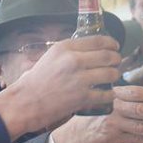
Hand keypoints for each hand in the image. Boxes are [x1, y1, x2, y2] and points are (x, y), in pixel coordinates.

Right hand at [0, 37, 120, 139]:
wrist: (25, 103)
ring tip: (113, 77)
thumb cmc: (36, 81)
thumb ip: (69, 51)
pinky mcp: (82, 97)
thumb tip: (90, 48)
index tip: (115, 47)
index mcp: (65, 47)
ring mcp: (79, 79)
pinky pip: (106, 93)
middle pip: (108, 56)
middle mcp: (73, 60)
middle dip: (117, 59)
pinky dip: (110, 94)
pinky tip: (108, 94)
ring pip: (111, 73)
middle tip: (117, 62)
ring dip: (115, 75)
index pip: (98, 40)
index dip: (112, 43)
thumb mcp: (50, 57)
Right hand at [51, 85, 142, 142]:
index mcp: (113, 95)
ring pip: (140, 126)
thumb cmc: (95, 117)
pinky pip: (134, 140)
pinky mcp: (112, 139)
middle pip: (140, 109)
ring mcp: (112, 124)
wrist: (75, 135)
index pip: (137, 92)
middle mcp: (112, 108)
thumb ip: (126, 100)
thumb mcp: (107, 102)